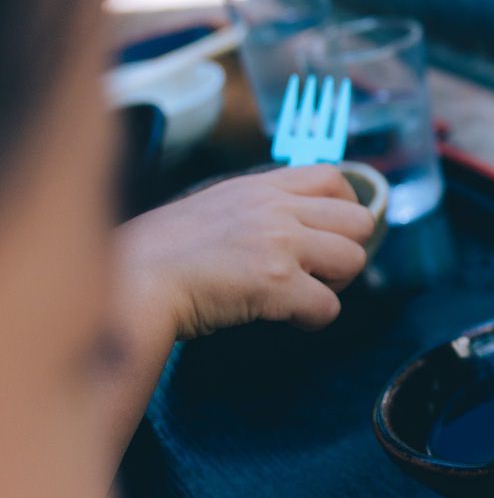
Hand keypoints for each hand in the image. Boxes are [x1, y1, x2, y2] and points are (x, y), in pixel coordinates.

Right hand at [117, 165, 373, 341]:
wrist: (131, 282)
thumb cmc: (161, 253)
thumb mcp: (215, 206)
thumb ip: (258, 207)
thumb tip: (296, 225)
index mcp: (261, 187)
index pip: (333, 177)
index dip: (344, 208)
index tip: (330, 233)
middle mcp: (276, 209)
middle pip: (359, 221)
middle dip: (347, 250)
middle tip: (319, 271)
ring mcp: (279, 243)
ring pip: (354, 260)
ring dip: (335, 284)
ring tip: (304, 294)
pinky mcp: (276, 283)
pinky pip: (329, 306)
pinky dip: (314, 319)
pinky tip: (288, 318)